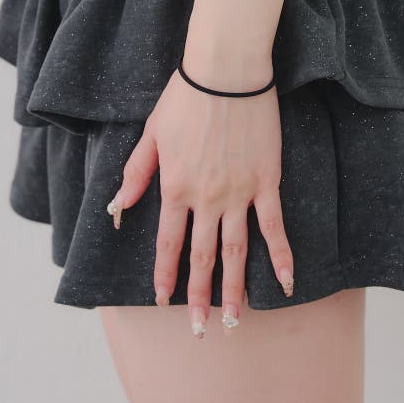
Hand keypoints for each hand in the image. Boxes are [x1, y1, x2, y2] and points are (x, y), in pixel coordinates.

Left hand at [106, 60, 294, 335]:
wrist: (226, 73)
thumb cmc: (185, 98)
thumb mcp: (151, 134)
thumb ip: (136, 174)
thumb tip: (116, 208)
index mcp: (175, 187)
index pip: (168, 243)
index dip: (165, 275)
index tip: (163, 300)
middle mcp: (206, 198)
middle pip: (202, 257)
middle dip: (199, 296)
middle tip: (199, 329)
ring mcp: (238, 193)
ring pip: (236, 251)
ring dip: (236, 289)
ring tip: (236, 321)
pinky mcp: (266, 182)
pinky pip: (274, 225)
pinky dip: (281, 255)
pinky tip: (287, 281)